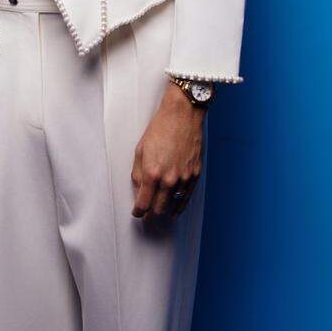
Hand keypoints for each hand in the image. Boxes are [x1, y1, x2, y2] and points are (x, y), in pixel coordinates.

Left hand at [131, 83, 203, 221]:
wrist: (182, 116)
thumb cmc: (159, 130)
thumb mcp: (140, 151)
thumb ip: (138, 174)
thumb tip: (139, 190)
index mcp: (152, 173)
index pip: (143, 204)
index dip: (138, 212)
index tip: (136, 213)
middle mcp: (169, 179)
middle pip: (158, 208)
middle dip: (150, 213)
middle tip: (146, 213)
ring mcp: (184, 178)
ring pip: (174, 205)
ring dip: (165, 211)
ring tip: (159, 214)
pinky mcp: (195, 174)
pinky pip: (187, 197)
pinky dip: (180, 205)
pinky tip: (175, 210)